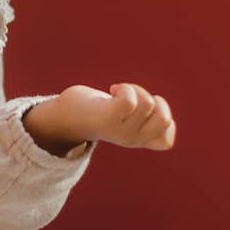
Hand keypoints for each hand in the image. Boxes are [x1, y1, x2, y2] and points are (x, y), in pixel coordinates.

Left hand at [57, 83, 175, 149]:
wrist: (63, 117)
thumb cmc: (96, 111)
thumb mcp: (124, 119)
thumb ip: (143, 120)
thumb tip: (166, 119)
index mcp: (138, 140)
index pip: (166, 141)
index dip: (164, 119)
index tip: (143, 111)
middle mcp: (132, 139)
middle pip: (164, 119)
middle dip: (155, 101)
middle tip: (132, 98)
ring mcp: (120, 130)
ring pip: (147, 104)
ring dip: (135, 89)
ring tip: (118, 91)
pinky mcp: (106, 118)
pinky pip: (129, 101)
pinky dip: (125, 88)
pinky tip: (112, 90)